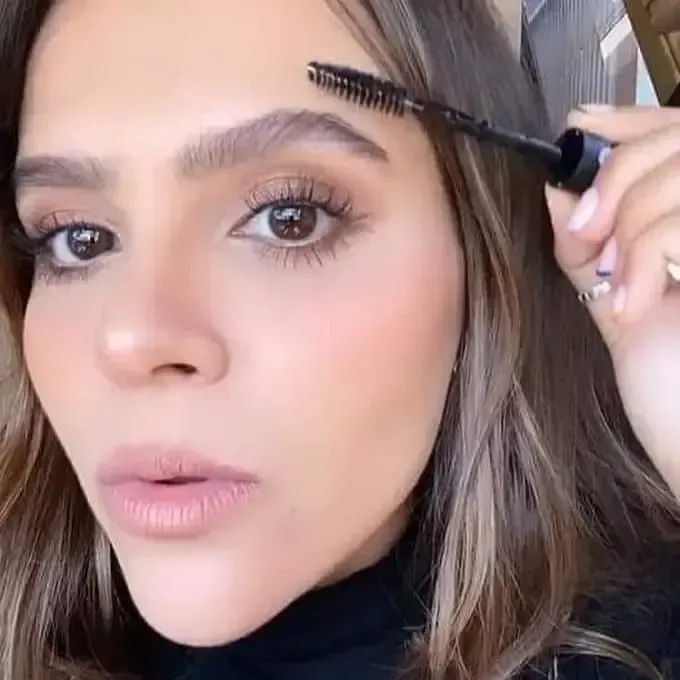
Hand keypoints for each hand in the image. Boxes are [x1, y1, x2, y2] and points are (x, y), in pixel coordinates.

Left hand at [545, 105, 679, 497]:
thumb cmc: (671, 390)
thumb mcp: (623, 308)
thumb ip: (594, 253)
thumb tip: (558, 191)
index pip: (677, 130)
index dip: (631, 119)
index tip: (580, 125)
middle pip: (676, 138)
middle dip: (616, 179)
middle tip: (587, 236)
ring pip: (676, 174)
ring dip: (628, 227)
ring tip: (620, 287)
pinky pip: (676, 225)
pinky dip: (645, 256)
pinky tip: (637, 304)